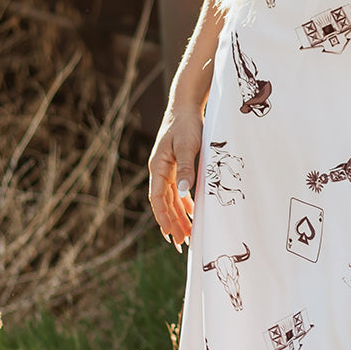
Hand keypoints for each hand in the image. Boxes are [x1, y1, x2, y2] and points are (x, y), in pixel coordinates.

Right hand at [148, 102, 203, 248]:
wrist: (186, 106)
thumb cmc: (186, 124)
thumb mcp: (187, 146)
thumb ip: (185, 169)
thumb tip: (183, 193)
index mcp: (158, 167)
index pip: (157, 198)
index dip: (163, 217)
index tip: (170, 234)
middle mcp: (160, 171)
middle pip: (164, 203)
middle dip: (172, 223)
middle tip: (181, 244)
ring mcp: (167, 169)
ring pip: (171, 199)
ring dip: (178, 217)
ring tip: (187, 235)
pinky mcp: (175, 167)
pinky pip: (177, 191)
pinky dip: (184, 204)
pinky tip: (192, 214)